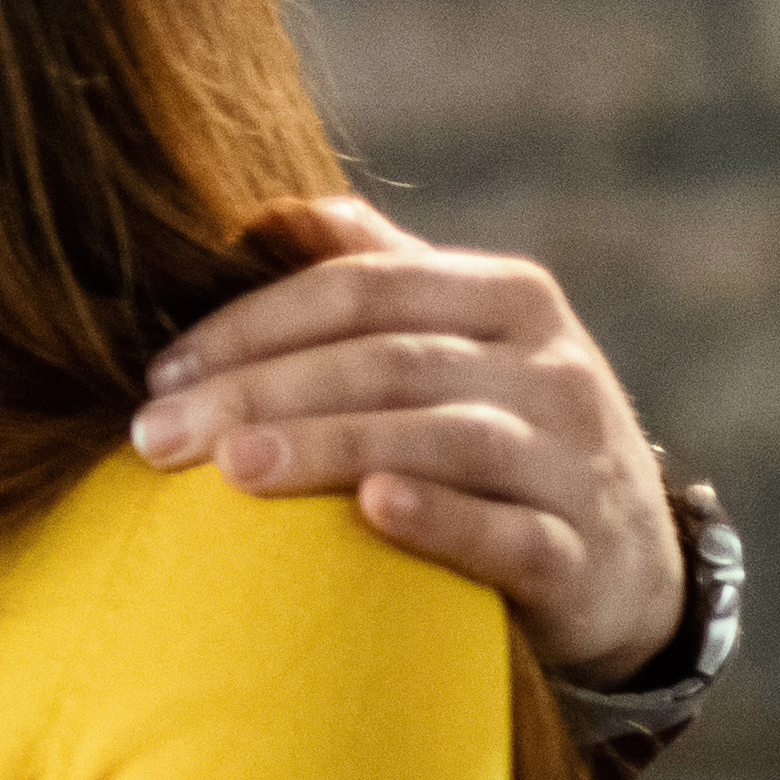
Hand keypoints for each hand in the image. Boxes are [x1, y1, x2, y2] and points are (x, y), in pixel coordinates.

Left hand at [132, 196, 689, 683]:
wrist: (626, 567)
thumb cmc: (498, 435)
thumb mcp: (457, 340)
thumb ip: (375, 273)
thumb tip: (274, 212)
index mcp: (508, 297)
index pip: (361, 288)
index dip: (251, 324)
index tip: (158, 373)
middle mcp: (551, 367)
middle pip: (388, 361)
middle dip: (259, 391)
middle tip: (154, 435)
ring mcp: (577, 460)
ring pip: (444, 437)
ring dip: (330, 445)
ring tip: (230, 467)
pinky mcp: (582, 553)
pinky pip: (512, 532)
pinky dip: (442, 518)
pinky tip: (372, 510)